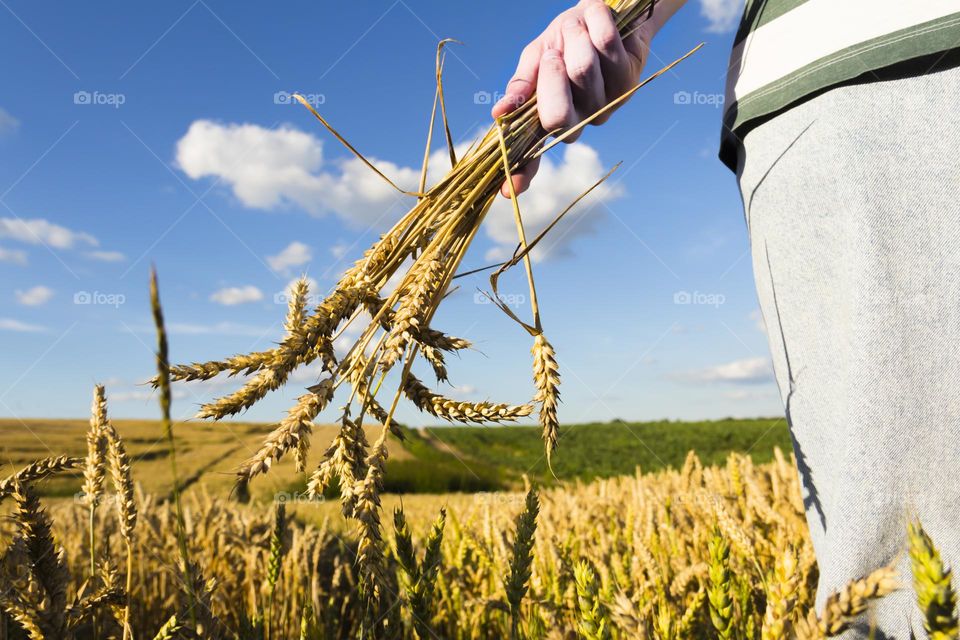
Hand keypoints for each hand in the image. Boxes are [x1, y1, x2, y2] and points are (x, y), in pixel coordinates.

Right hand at [492, 0, 650, 196]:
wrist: (605, 14)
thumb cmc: (566, 39)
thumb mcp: (536, 56)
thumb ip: (521, 84)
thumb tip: (499, 114)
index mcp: (549, 118)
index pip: (533, 153)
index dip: (522, 172)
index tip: (508, 191)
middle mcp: (578, 121)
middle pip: (557, 116)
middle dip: (549, 75)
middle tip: (554, 52)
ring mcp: (604, 106)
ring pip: (582, 71)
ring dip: (574, 37)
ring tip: (577, 27)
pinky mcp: (627, 83)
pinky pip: (605, 47)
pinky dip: (596, 22)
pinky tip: (596, 19)